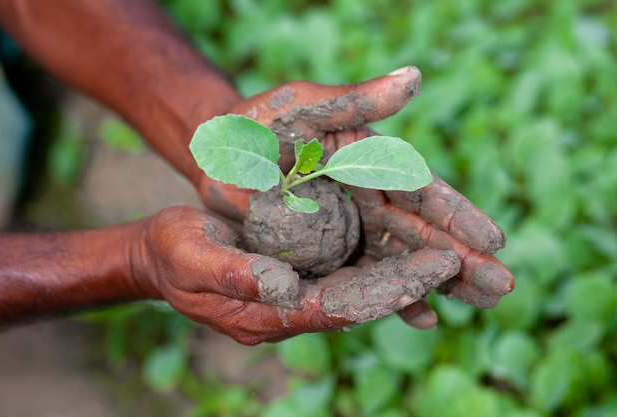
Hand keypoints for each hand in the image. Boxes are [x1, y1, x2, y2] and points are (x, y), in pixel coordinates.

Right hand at [131, 205, 459, 343]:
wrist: (165, 254)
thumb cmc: (174, 253)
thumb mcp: (193, 256)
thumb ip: (234, 275)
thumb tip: (281, 287)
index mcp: (272, 312)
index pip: (342, 307)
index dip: (389, 293)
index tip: (433, 273)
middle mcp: (296, 308)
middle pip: (366, 300)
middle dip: (414, 286)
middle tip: (462, 265)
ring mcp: (302, 292)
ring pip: (365, 286)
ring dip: (407, 276)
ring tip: (455, 259)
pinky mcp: (304, 273)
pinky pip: (351, 272)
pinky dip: (383, 265)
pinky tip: (414, 255)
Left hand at [197, 66, 513, 327]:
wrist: (220, 154)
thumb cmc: (261, 123)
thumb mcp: (305, 107)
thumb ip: (357, 102)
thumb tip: (414, 78)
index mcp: (371, 161)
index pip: (420, 192)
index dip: (456, 215)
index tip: (494, 240)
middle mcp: (370, 197)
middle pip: (422, 233)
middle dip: (463, 259)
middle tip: (503, 287)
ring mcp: (354, 228)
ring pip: (403, 260)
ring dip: (440, 283)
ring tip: (481, 305)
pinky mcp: (332, 252)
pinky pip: (367, 278)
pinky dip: (395, 296)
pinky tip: (423, 319)